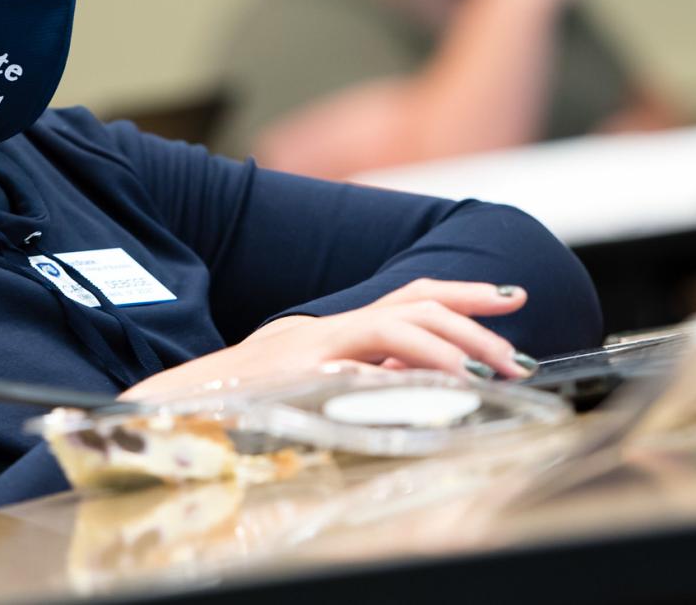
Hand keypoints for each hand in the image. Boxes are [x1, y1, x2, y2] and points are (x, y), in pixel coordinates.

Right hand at [120, 279, 534, 401]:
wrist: (178, 403)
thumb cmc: (244, 401)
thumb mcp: (310, 384)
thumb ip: (359, 376)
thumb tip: (417, 382)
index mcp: (334, 328)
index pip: (410, 295)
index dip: (465, 293)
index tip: (513, 296)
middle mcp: (327, 328)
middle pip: (414, 302)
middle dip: (474, 322)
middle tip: (517, 352)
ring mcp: (314, 347)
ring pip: (396, 326)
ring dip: (451, 347)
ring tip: (491, 373)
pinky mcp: (300, 372)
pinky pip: (363, 366)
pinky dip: (403, 374)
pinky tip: (438, 390)